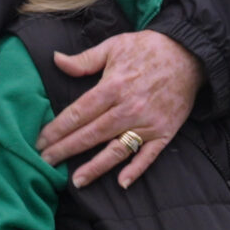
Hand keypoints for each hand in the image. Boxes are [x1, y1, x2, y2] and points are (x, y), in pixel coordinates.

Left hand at [36, 30, 202, 187]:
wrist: (189, 54)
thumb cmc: (147, 48)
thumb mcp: (114, 46)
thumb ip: (84, 60)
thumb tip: (56, 60)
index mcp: (113, 86)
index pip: (79, 112)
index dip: (58, 128)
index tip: (41, 140)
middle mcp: (128, 108)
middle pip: (92, 134)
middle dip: (66, 149)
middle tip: (45, 162)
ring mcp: (147, 122)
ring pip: (117, 149)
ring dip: (96, 167)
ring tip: (77, 181)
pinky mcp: (164, 131)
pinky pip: (149, 155)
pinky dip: (136, 169)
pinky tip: (122, 183)